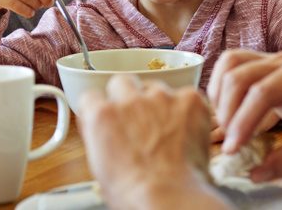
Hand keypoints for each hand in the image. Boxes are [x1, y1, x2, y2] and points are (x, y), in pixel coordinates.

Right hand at [79, 75, 227, 208]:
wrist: (170, 198)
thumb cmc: (135, 194)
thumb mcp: (99, 167)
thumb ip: (97, 136)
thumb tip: (99, 127)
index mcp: (101, 116)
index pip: (92, 96)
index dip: (101, 109)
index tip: (108, 118)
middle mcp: (129, 100)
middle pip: (122, 82)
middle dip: (127, 96)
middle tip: (137, 119)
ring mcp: (161, 97)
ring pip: (155, 87)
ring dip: (158, 103)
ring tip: (166, 131)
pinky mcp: (189, 99)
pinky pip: (186, 95)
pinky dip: (187, 110)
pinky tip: (186, 131)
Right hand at [208, 50, 281, 180]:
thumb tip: (255, 173)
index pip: (263, 93)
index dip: (243, 122)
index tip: (234, 149)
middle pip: (240, 76)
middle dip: (228, 112)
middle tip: (230, 144)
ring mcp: (274, 58)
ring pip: (230, 64)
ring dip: (220, 95)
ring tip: (227, 126)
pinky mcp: (264, 62)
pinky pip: (232, 64)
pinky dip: (222, 86)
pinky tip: (228, 111)